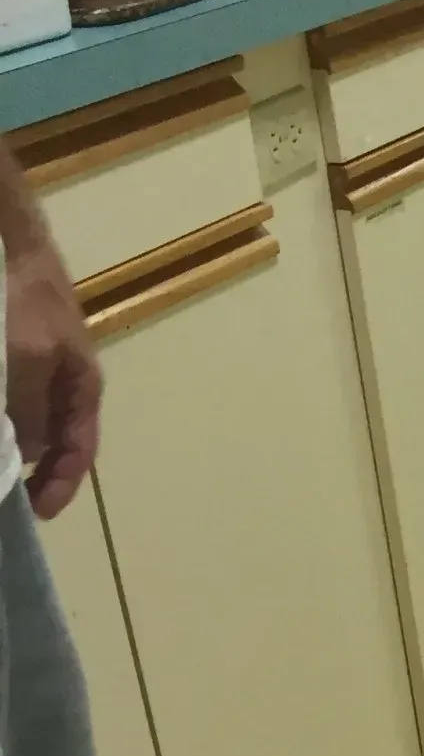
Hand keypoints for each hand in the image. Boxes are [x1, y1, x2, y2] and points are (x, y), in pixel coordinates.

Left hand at [8, 238, 101, 518]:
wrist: (14, 243)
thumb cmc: (28, 301)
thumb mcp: (28, 358)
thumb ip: (26, 410)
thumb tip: (23, 451)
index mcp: (83, 389)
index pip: (79, 451)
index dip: (60, 485)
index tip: (36, 512)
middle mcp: (66, 385)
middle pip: (54, 442)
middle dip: (35, 471)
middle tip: (12, 494)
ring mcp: (42, 370)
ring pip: (31, 423)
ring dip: (15, 445)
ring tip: (0, 463)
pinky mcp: (18, 357)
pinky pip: (13, 400)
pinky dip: (5, 420)